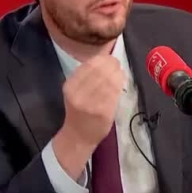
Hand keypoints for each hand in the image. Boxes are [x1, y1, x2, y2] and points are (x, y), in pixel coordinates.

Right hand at [53, 55, 124, 179]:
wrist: (78, 136)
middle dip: (112, 64)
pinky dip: (120, 85)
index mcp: (70, 86)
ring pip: (110, 80)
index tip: (109, 58)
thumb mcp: (75, 90)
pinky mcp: (104, 112)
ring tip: (120, 73)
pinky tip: (121, 84)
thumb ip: (86, 75)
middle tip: (117, 65)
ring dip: (118, 74)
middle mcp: (79, 94)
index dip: (103, 58)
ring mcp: (92, 104)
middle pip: (100, 71)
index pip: (89, 64)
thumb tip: (105, 56)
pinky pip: (115, 93)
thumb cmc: (78, 110)